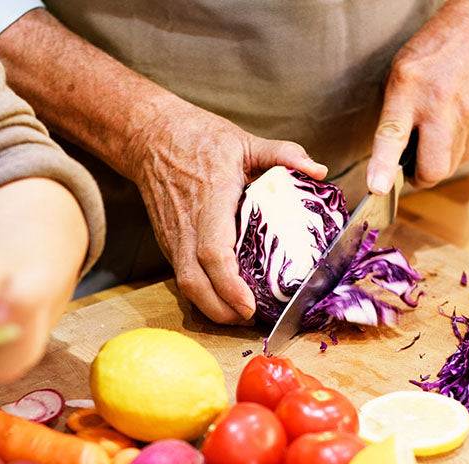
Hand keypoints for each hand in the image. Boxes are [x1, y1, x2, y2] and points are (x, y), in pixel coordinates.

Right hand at [127, 100, 327, 323]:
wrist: (149, 138)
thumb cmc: (198, 138)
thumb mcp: (244, 140)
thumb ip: (283, 154)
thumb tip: (319, 170)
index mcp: (209, 200)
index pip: (213, 252)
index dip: (229, 284)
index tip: (249, 306)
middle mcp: (186, 225)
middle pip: (194, 282)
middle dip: (220, 311)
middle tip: (251, 321)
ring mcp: (173, 237)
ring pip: (185, 286)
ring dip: (211, 308)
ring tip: (241, 316)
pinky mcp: (168, 243)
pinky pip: (183, 277)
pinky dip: (203, 295)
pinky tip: (224, 299)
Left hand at [366, 0, 468, 193]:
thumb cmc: (437, 49)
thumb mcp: (399, 73)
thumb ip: (392, 114)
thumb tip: (387, 156)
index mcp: (410, 88)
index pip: (393, 135)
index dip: (384, 166)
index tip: (377, 187)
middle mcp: (441, 105)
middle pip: (433, 167)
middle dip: (419, 178)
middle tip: (409, 168)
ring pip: (451, 166)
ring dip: (436, 164)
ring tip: (430, 142)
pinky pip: (467, 154)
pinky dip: (454, 153)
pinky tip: (449, 132)